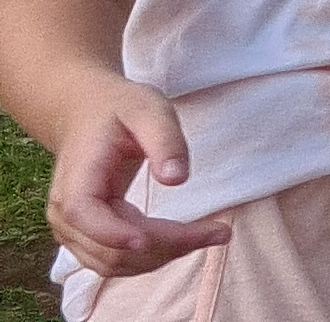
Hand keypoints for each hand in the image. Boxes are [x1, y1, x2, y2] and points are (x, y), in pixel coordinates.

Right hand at [45, 79, 226, 278]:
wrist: (86, 115)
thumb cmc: (119, 109)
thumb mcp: (148, 109)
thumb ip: (164, 140)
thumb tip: (176, 180)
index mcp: (75, 181)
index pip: (86, 216)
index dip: (116, 235)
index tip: (155, 239)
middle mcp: (67, 214)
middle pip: (111, 249)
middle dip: (167, 246)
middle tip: (220, 232)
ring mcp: (75, 231)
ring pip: (117, 263)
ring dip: (165, 256)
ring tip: (213, 234)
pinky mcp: (90, 237)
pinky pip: (120, 260)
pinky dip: (155, 256)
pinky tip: (189, 239)